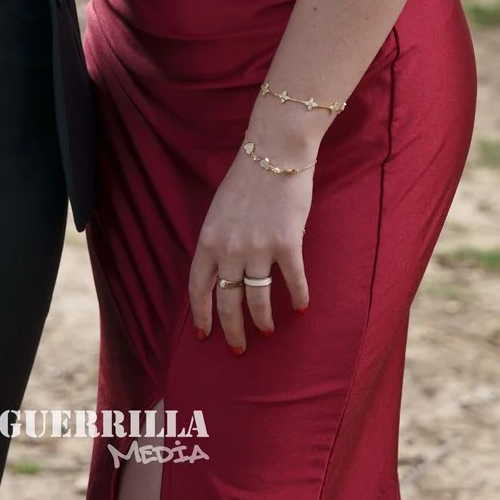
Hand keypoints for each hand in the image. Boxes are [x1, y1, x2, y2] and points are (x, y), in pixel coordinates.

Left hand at [187, 102, 321, 351]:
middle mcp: (229, 249)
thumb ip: (218, 242)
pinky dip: (298, 297)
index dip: (201, 314)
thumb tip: (221, 273)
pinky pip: (292, 282)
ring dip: (262, 320)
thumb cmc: (247, 178)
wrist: (275, 152)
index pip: (198, 288)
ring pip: (258, 299)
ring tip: (267, 331)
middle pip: (227, 301)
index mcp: (208, 240)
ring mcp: (258, 248)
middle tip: (238, 347)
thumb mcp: (219, 211)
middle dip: (232, 330)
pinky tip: (300, 308)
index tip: (205, 334)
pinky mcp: (286, 244)